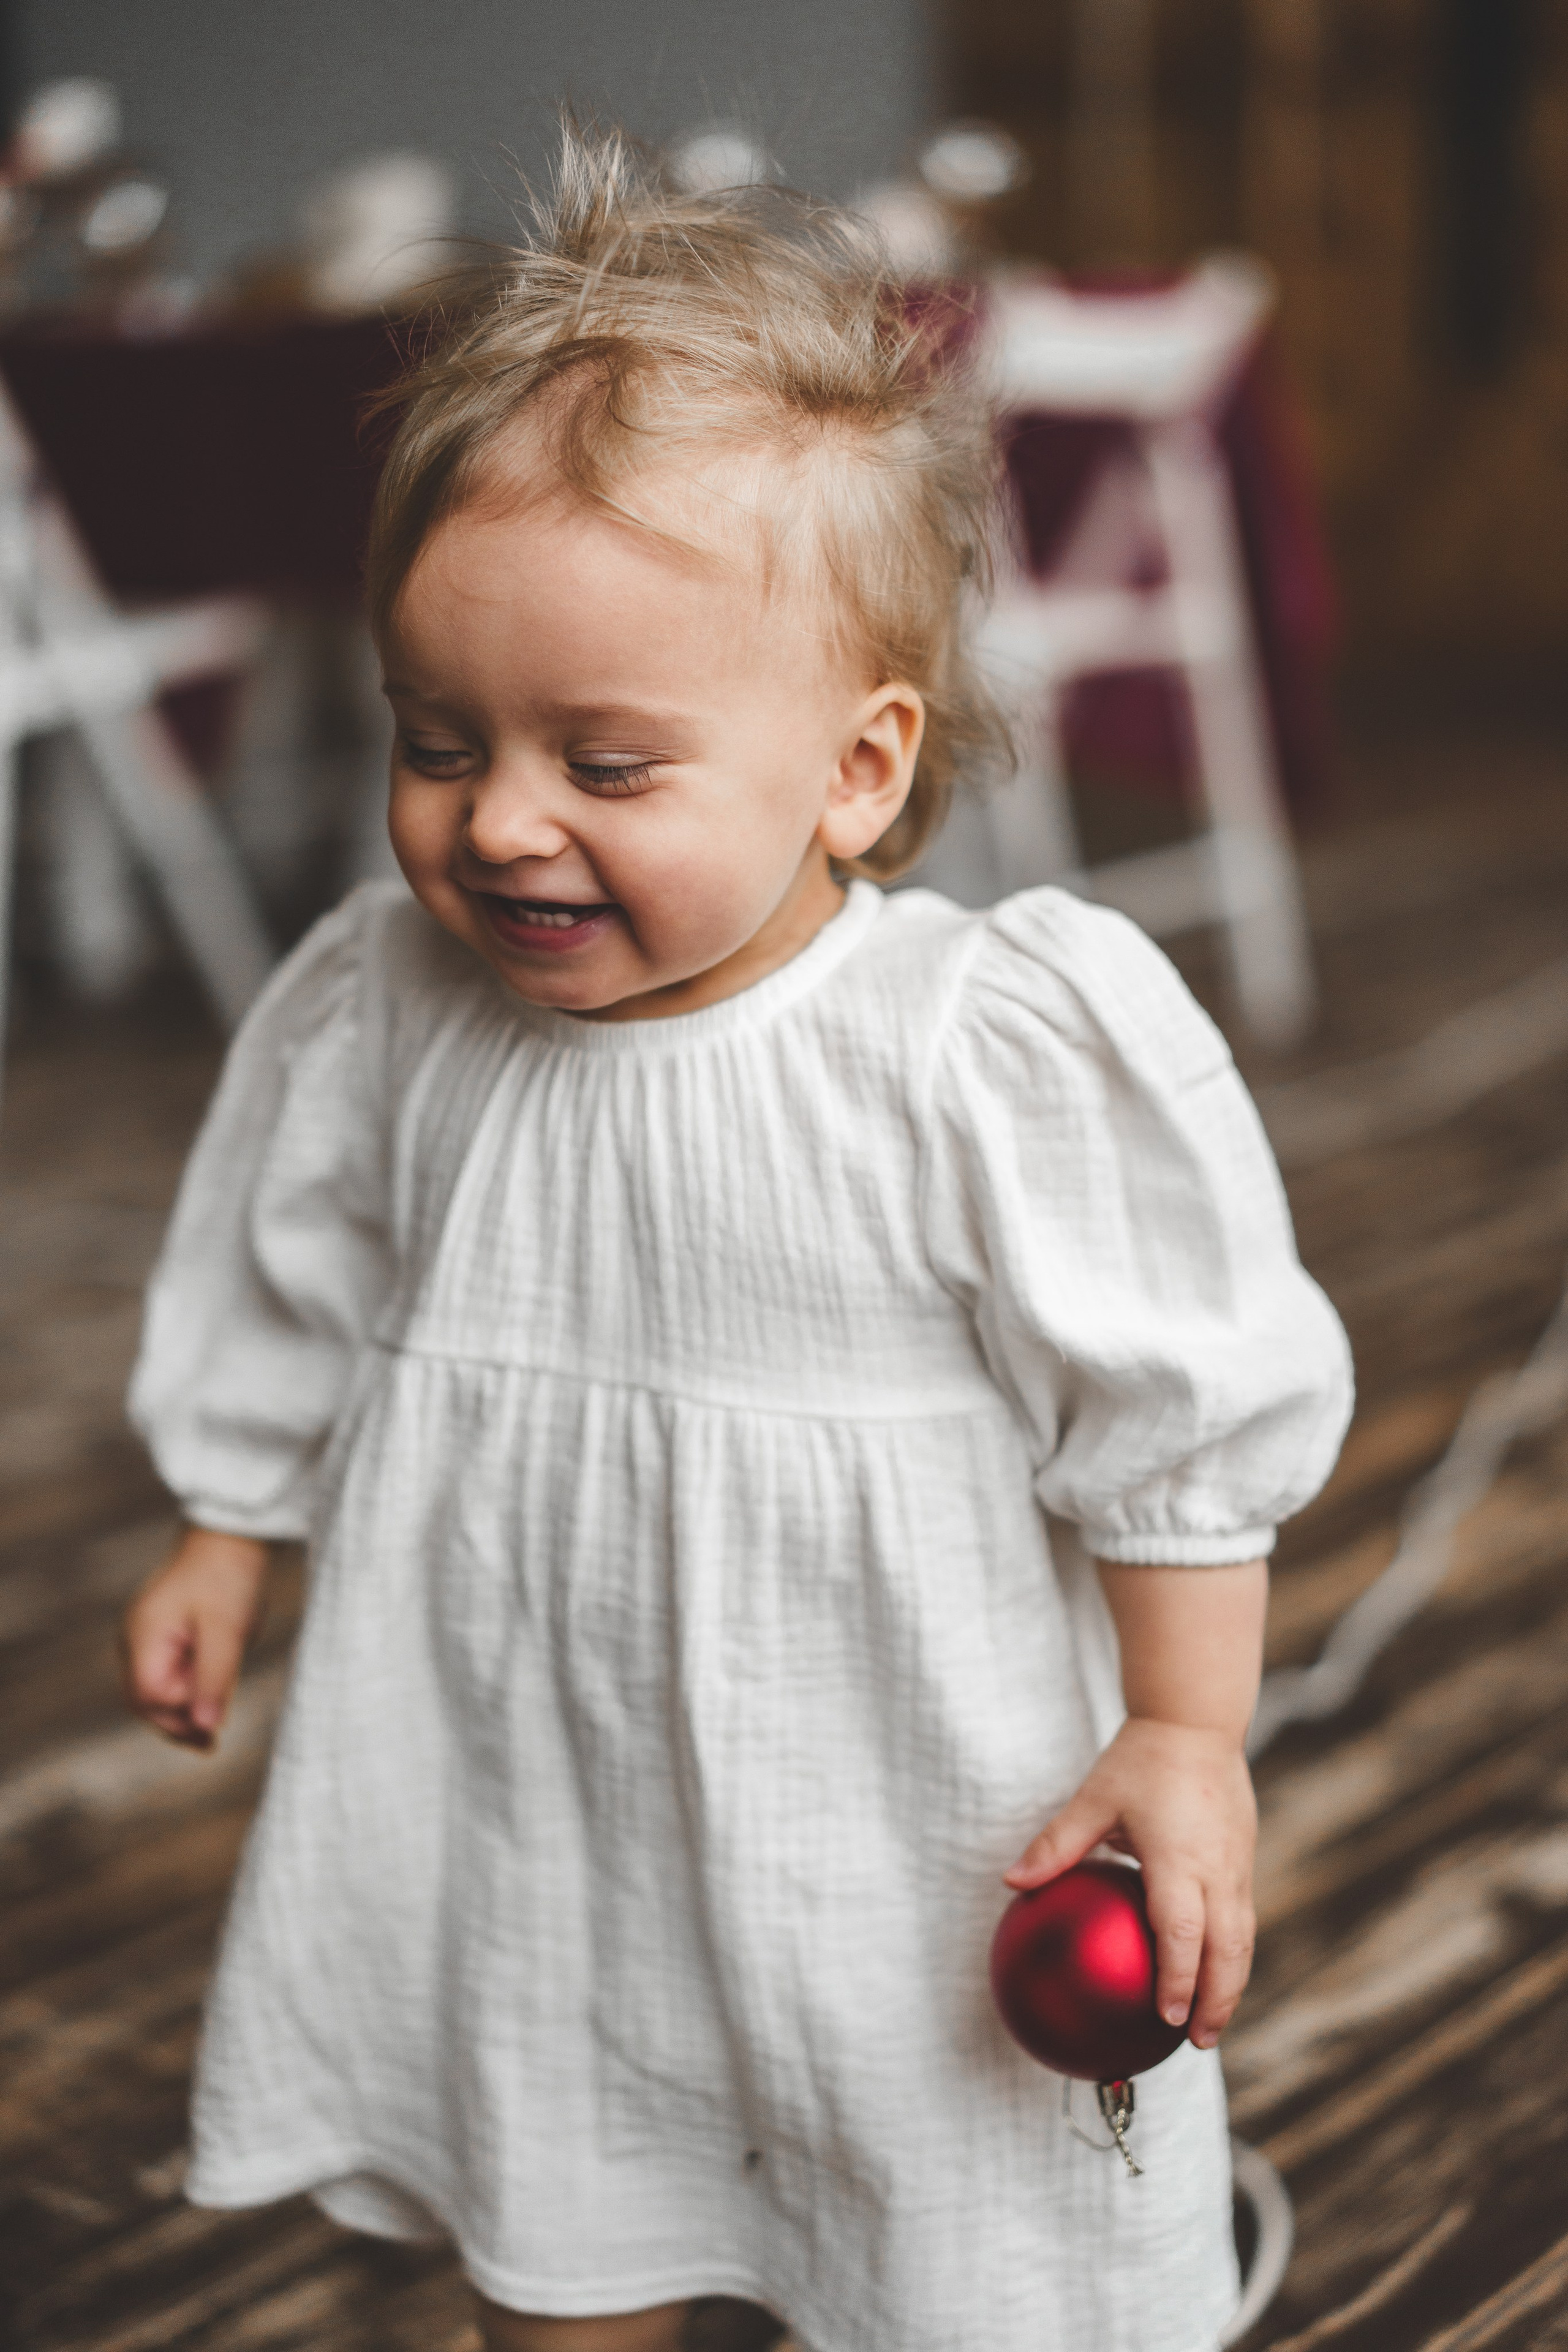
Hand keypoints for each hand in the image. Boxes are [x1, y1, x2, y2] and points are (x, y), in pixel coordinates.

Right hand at [120, 1524, 271, 1750]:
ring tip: (210, 1736)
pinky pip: (167, 1670)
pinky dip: (185, 1690)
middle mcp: (136, 1638)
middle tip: (210, 1746)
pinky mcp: (164, 1630)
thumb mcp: (228, 1631)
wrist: (233, 1531)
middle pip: (146, 1698)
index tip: (211, 1734)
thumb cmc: (229, 1575)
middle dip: (175, 1724)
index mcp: (143, 1637)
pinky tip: (208, 1701)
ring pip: (155, 1688)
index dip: (177, 1718)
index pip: (149, 1697)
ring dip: (180, 1711)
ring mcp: (147, 1634)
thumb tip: (204, 1728)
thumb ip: (214, 1680)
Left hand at [1003, 1716, 1257, 2047]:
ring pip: (1243, 1939)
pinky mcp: (1244, 1858)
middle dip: (1216, 2002)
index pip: (1183, 1933)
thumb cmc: (1141, 1760)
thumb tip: (1011, 1881)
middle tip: (1197, 2042)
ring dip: (1232, 1985)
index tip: (1166, 2017)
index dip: (1178, 1979)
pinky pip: (1244, 1918)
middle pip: (1227, 1951)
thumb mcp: (1093, 1799)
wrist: (1197, 1721)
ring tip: (1212, 2025)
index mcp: (1178, 1858)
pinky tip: (1216, 1973)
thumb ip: (1057, 1844)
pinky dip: (1234, 1954)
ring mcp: (1237, 1865)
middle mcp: (1215, 1869)